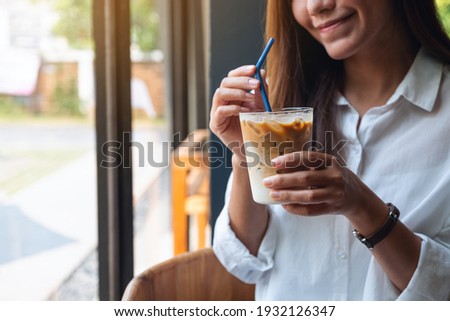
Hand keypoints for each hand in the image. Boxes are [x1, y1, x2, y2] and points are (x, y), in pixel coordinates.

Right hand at [209, 65, 265, 158]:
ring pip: (219, 93)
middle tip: (256, 84)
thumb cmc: (256, 126)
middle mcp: (222, 101)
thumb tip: (262, 72)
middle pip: (225, 82)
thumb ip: (261, 90)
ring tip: (251, 98)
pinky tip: (244, 111)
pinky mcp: (215, 124)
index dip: (241, 71)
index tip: (254, 68)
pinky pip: (220, 111)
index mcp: (232, 94)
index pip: (232, 77)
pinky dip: (233, 108)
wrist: (253, 148)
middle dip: (241, 81)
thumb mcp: (261, 105)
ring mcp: (216, 112)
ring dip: (237, 93)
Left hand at [262, 151, 379, 219]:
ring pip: (308, 196)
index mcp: (331, 162)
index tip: (274, 162)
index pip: (309, 158)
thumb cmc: (333, 177)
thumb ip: (308, 165)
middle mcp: (335, 177)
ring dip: (288, 196)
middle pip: (306, 178)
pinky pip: (311, 210)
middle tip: (267, 182)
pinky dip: (296, 209)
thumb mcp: (326, 166)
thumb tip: (278, 165)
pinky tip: (284, 206)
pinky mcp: (332, 208)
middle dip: (284, 180)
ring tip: (273, 195)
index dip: (291, 159)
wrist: (356, 197)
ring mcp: (335, 194)